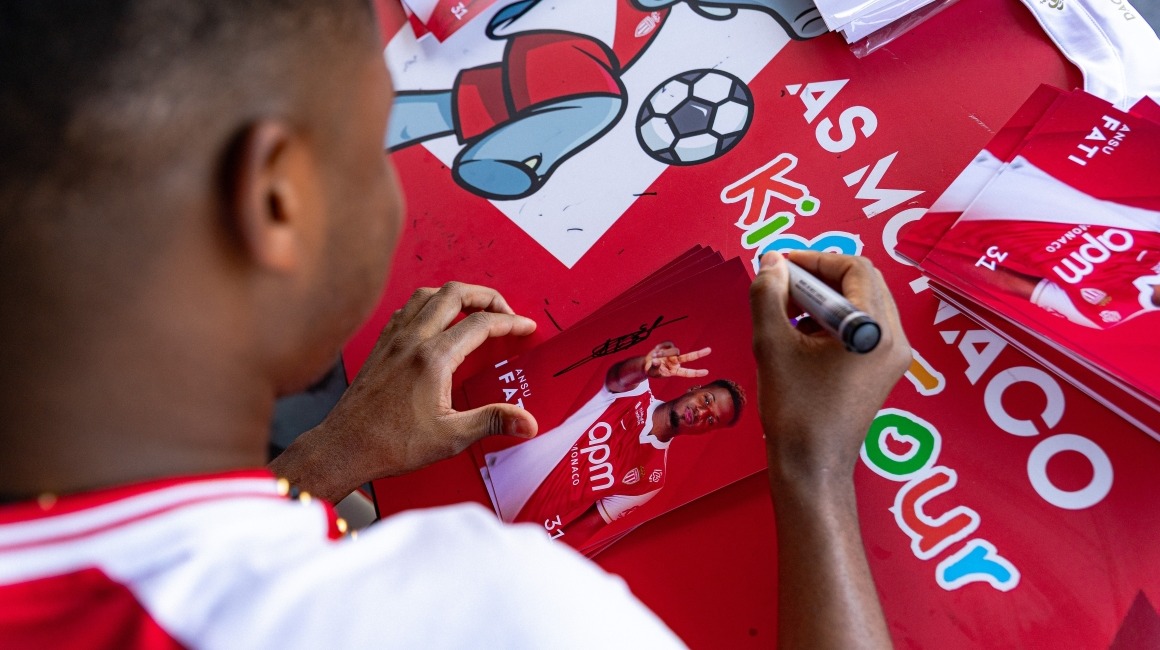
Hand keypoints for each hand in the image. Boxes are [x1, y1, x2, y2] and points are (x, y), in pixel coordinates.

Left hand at [271, 282, 537, 501]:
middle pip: (455, 294)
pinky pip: (405, 309)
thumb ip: (492, 421)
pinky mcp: (381, 346)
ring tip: (473, 308)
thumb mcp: (451, 437)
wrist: (346, 447)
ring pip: (427, 295)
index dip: (510, 323)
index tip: (525, 328)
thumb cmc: (392, 443)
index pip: (481, 324)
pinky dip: (427, 305)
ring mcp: (393, 340)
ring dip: (455, 294)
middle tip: (504, 311)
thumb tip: (527, 422)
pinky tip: (433, 320)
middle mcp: (412, 340)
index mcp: (433, 358)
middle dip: (486, 296)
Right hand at [642, 342, 710, 378]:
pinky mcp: (669, 346)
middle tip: (709, 350)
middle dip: (699, 354)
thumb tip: (656, 361)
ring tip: (655, 356)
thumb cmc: (651, 370)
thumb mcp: (652, 372)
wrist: (646, 363)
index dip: (696, 373)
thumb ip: (654, 367)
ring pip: (674, 351)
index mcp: (675, 371)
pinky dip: (660, 347)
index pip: (687, 373)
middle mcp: (676, 362)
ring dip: (664, 353)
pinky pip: (667, 344)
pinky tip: (656, 350)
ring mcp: (673, 354)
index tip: (706, 372)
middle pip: (689, 357)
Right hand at [749, 251, 910, 487]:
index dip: (815, 259)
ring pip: (860, 303)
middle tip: (781, 286)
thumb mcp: (772, 345)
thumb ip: (768, 295)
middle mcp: (894, 339)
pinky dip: (831, 320)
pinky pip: (861, 327)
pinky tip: (800, 335)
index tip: (780, 266)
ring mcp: (892, 356)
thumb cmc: (795, 409)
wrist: (812, 465)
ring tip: (786, 313)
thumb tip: (771, 263)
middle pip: (862, 282)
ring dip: (823, 299)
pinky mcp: (881, 370)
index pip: (854, 268)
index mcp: (875, 330)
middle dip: (818, 278)